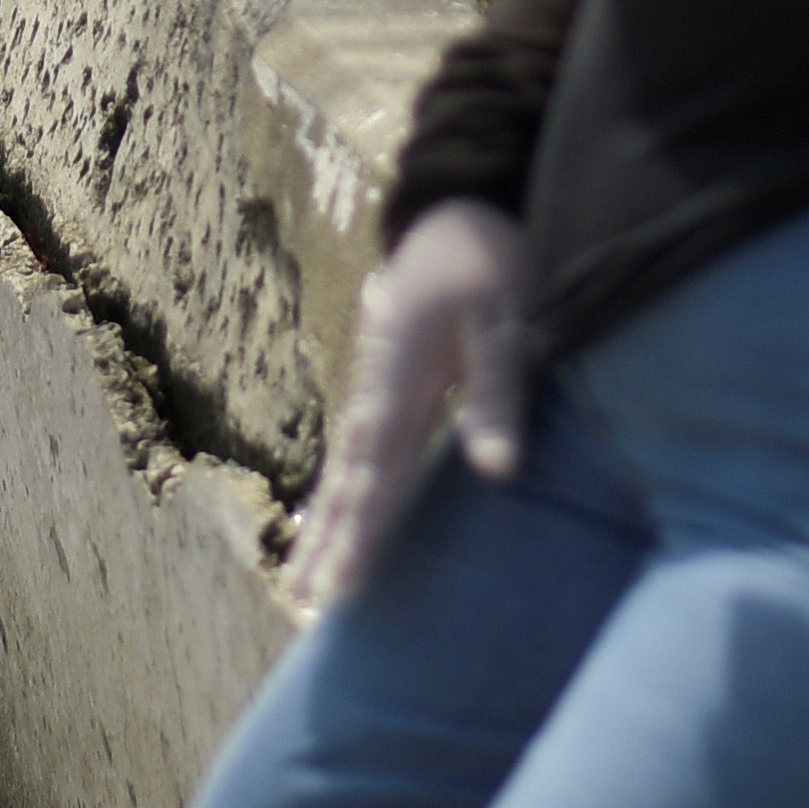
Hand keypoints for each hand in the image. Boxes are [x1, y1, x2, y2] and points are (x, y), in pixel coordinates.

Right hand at [291, 201, 532, 607]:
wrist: (458, 207)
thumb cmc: (489, 256)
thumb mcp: (507, 315)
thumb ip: (497, 390)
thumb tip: (496, 473)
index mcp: (401, 372)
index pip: (379, 467)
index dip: (362, 528)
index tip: (340, 583)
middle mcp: (378, 386)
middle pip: (348, 474)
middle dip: (328, 539)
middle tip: (307, 600)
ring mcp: (377, 386)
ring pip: (345, 466)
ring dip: (325, 522)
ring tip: (302, 582)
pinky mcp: (387, 386)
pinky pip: (359, 452)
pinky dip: (341, 494)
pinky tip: (332, 523)